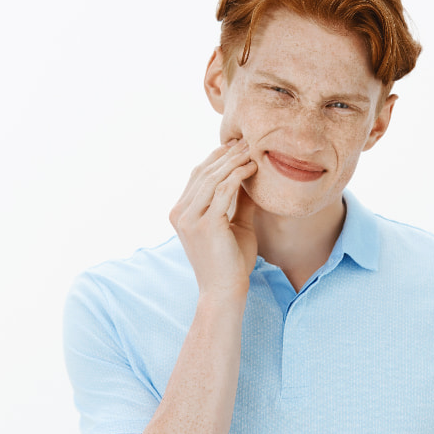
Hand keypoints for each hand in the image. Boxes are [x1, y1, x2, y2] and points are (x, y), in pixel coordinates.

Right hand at [169, 139, 258, 298]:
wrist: (225, 291)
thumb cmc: (232, 261)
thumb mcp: (235, 224)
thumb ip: (239, 201)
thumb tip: (251, 178)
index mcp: (182, 212)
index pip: (198, 175)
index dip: (218, 157)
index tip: (239, 145)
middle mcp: (180, 212)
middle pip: (204, 172)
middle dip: (227, 155)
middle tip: (248, 142)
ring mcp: (189, 218)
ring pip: (213, 178)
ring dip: (234, 161)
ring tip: (253, 151)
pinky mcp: (204, 224)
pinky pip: (223, 190)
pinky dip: (238, 176)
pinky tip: (253, 168)